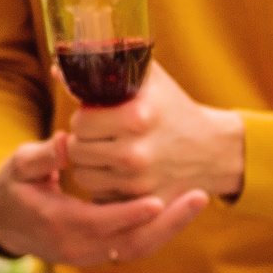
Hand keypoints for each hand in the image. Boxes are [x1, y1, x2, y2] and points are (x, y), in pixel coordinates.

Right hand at [0, 132, 205, 267]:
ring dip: (169, 227)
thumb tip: (67, 141)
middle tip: (199, 197)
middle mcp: (77, 247)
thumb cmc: (14, 186)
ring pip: (138, 248)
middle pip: (131, 243)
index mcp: (57, 224)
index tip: (158, 199)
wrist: (5, 221)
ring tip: (197, 200)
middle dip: (168, 224)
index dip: (130, 214)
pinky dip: (158, 229)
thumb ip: (44, 155)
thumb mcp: (20, 165)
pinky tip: (179, 207)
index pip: (100, 224)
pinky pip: (134, 245)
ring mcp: (90, 255)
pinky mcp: (100, 253)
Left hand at [65, 63, 245, 202]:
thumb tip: (59, 69)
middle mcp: (136, 152)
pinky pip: (102, 197)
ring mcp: (140, 183)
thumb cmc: (174, 108)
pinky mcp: (144, 204)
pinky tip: (118, 173)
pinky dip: (105, 186)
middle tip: (98, 137)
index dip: (84, 118)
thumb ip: (104, 68)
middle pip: (77, 150)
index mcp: (136, 117)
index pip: (80, 122)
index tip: (95, 117)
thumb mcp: (147, 80)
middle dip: (82, 141)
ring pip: (84, 177)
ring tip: (106, 153)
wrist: (213, 150)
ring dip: (89, 165)